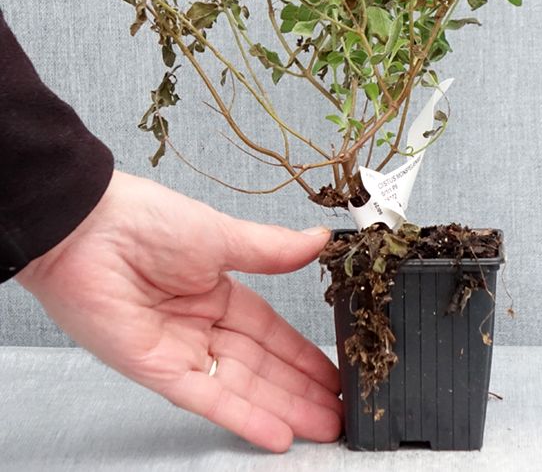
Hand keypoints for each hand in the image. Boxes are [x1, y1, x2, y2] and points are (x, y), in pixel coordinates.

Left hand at [17, 170, 341, 452]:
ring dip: (284, 410)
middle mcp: (202, 325)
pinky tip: (276, 434)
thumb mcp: (224, 234)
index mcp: (218, 291)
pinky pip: (206, 399)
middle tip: (340, 412)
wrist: (87, 230)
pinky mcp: (157, 370)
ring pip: (242, 387)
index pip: (272, 332)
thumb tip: (320, 240)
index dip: (303, 354)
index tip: (335, 371)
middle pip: (263, 366)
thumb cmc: (148, 221)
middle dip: (302, 390)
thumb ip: (273, 250)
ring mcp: (180, 350)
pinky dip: (242, 417)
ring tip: (324, 427)